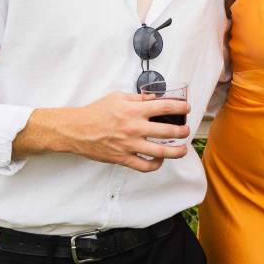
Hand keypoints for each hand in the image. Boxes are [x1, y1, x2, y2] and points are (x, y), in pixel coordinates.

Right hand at [59, 92, 191, 171]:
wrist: (76, 130)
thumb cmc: (96, 112)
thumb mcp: (118, 97)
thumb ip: (138, 98)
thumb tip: (155, 99)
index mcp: (135, 110)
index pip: (165, 107)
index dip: (180, 107)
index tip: (186, 108)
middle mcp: (135, 128)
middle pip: (168, 131)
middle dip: (182, 131)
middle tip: (186, 130)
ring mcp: (130, 145)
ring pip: (161, 151)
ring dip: (176, 151)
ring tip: (183, 149)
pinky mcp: (123, 159)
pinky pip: (144, 166)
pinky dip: (155, 164)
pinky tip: (160, 160)